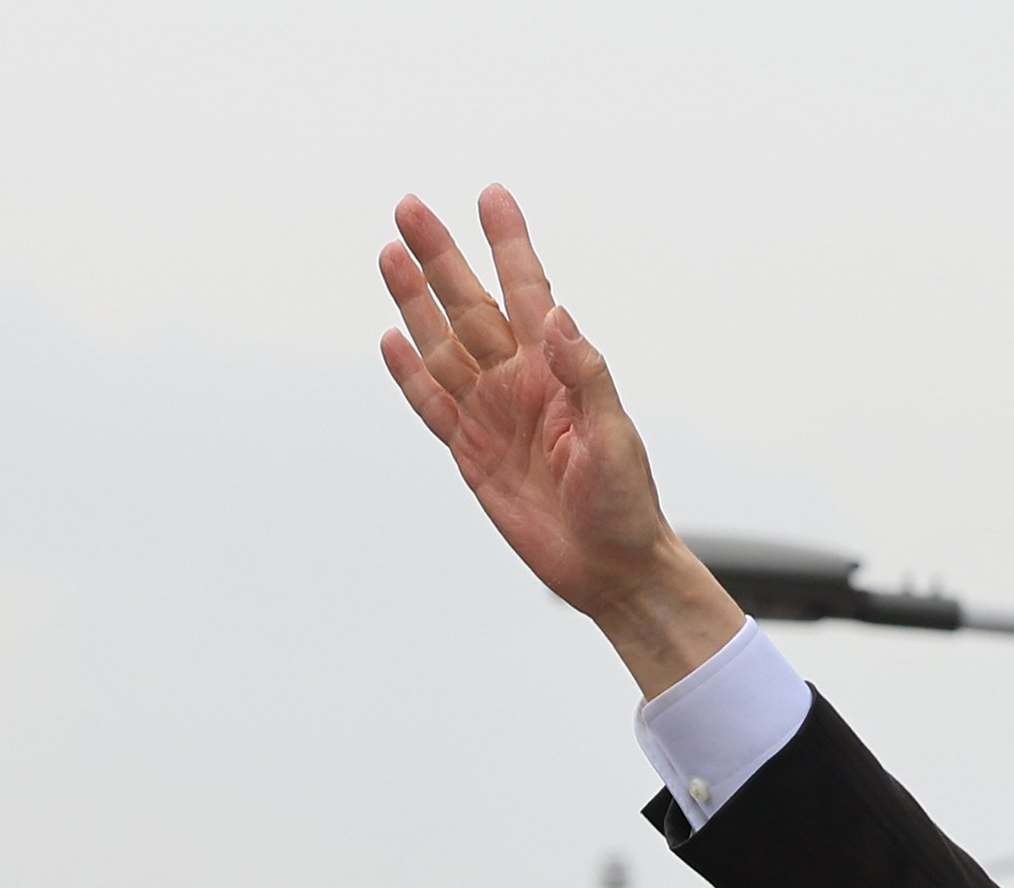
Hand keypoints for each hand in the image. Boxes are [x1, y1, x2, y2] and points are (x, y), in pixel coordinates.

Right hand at [378, 189, 745, 694]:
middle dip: (441, 256)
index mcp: (558, 370)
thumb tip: (559, 318)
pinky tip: (390, 338)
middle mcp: (519, 382)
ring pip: (442, 346)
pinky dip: (409, 374)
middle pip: (469, 306)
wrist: (608, 567)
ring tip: (389, 254)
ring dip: (416, 302)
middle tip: (409, 207)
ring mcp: (491, 415)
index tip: (491, 194)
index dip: (509, 244)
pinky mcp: (471, 454)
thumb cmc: (625, 503)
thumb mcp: (613, 438)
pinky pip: (433, 406)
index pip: (528, 291)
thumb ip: (586, 376)